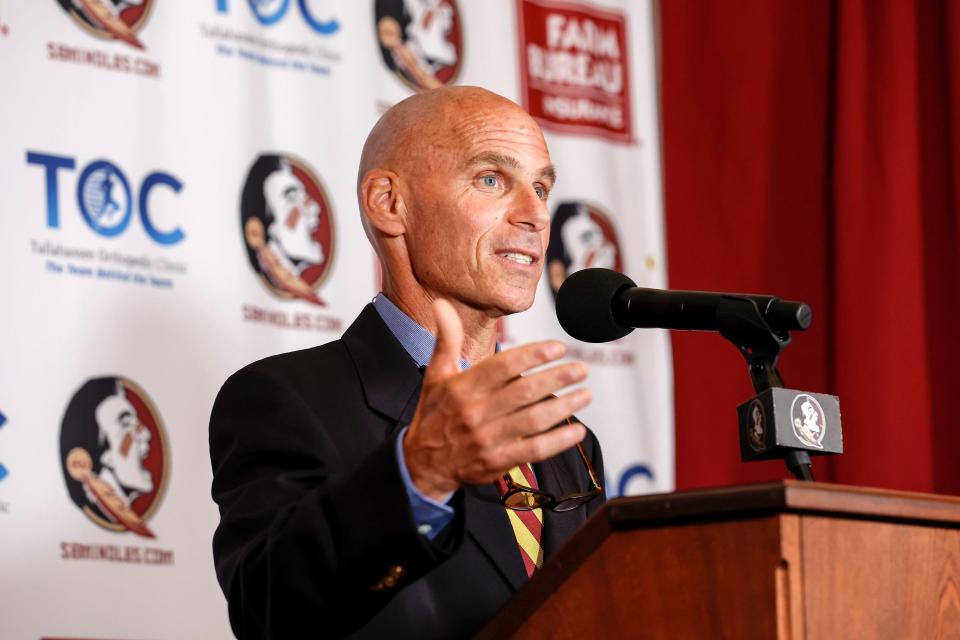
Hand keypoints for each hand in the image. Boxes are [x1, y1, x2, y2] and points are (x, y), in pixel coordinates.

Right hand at [403, 299, 590, 500]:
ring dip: (564, 406)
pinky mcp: (497, 461)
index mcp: (463, 387)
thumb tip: (442, 304)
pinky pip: (533, 449)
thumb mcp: (436, 374)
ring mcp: (488, 439)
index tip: (558, 347)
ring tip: (585, 394)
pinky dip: (558, 441)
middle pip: (524, 392)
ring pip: (533, 420)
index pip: (503, 366)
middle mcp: (476, 412)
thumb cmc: (434, 414)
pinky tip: (577, 430)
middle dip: (557, 378)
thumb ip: (446, 339)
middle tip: (581, 368)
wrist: (423, 463)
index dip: (533, 355)